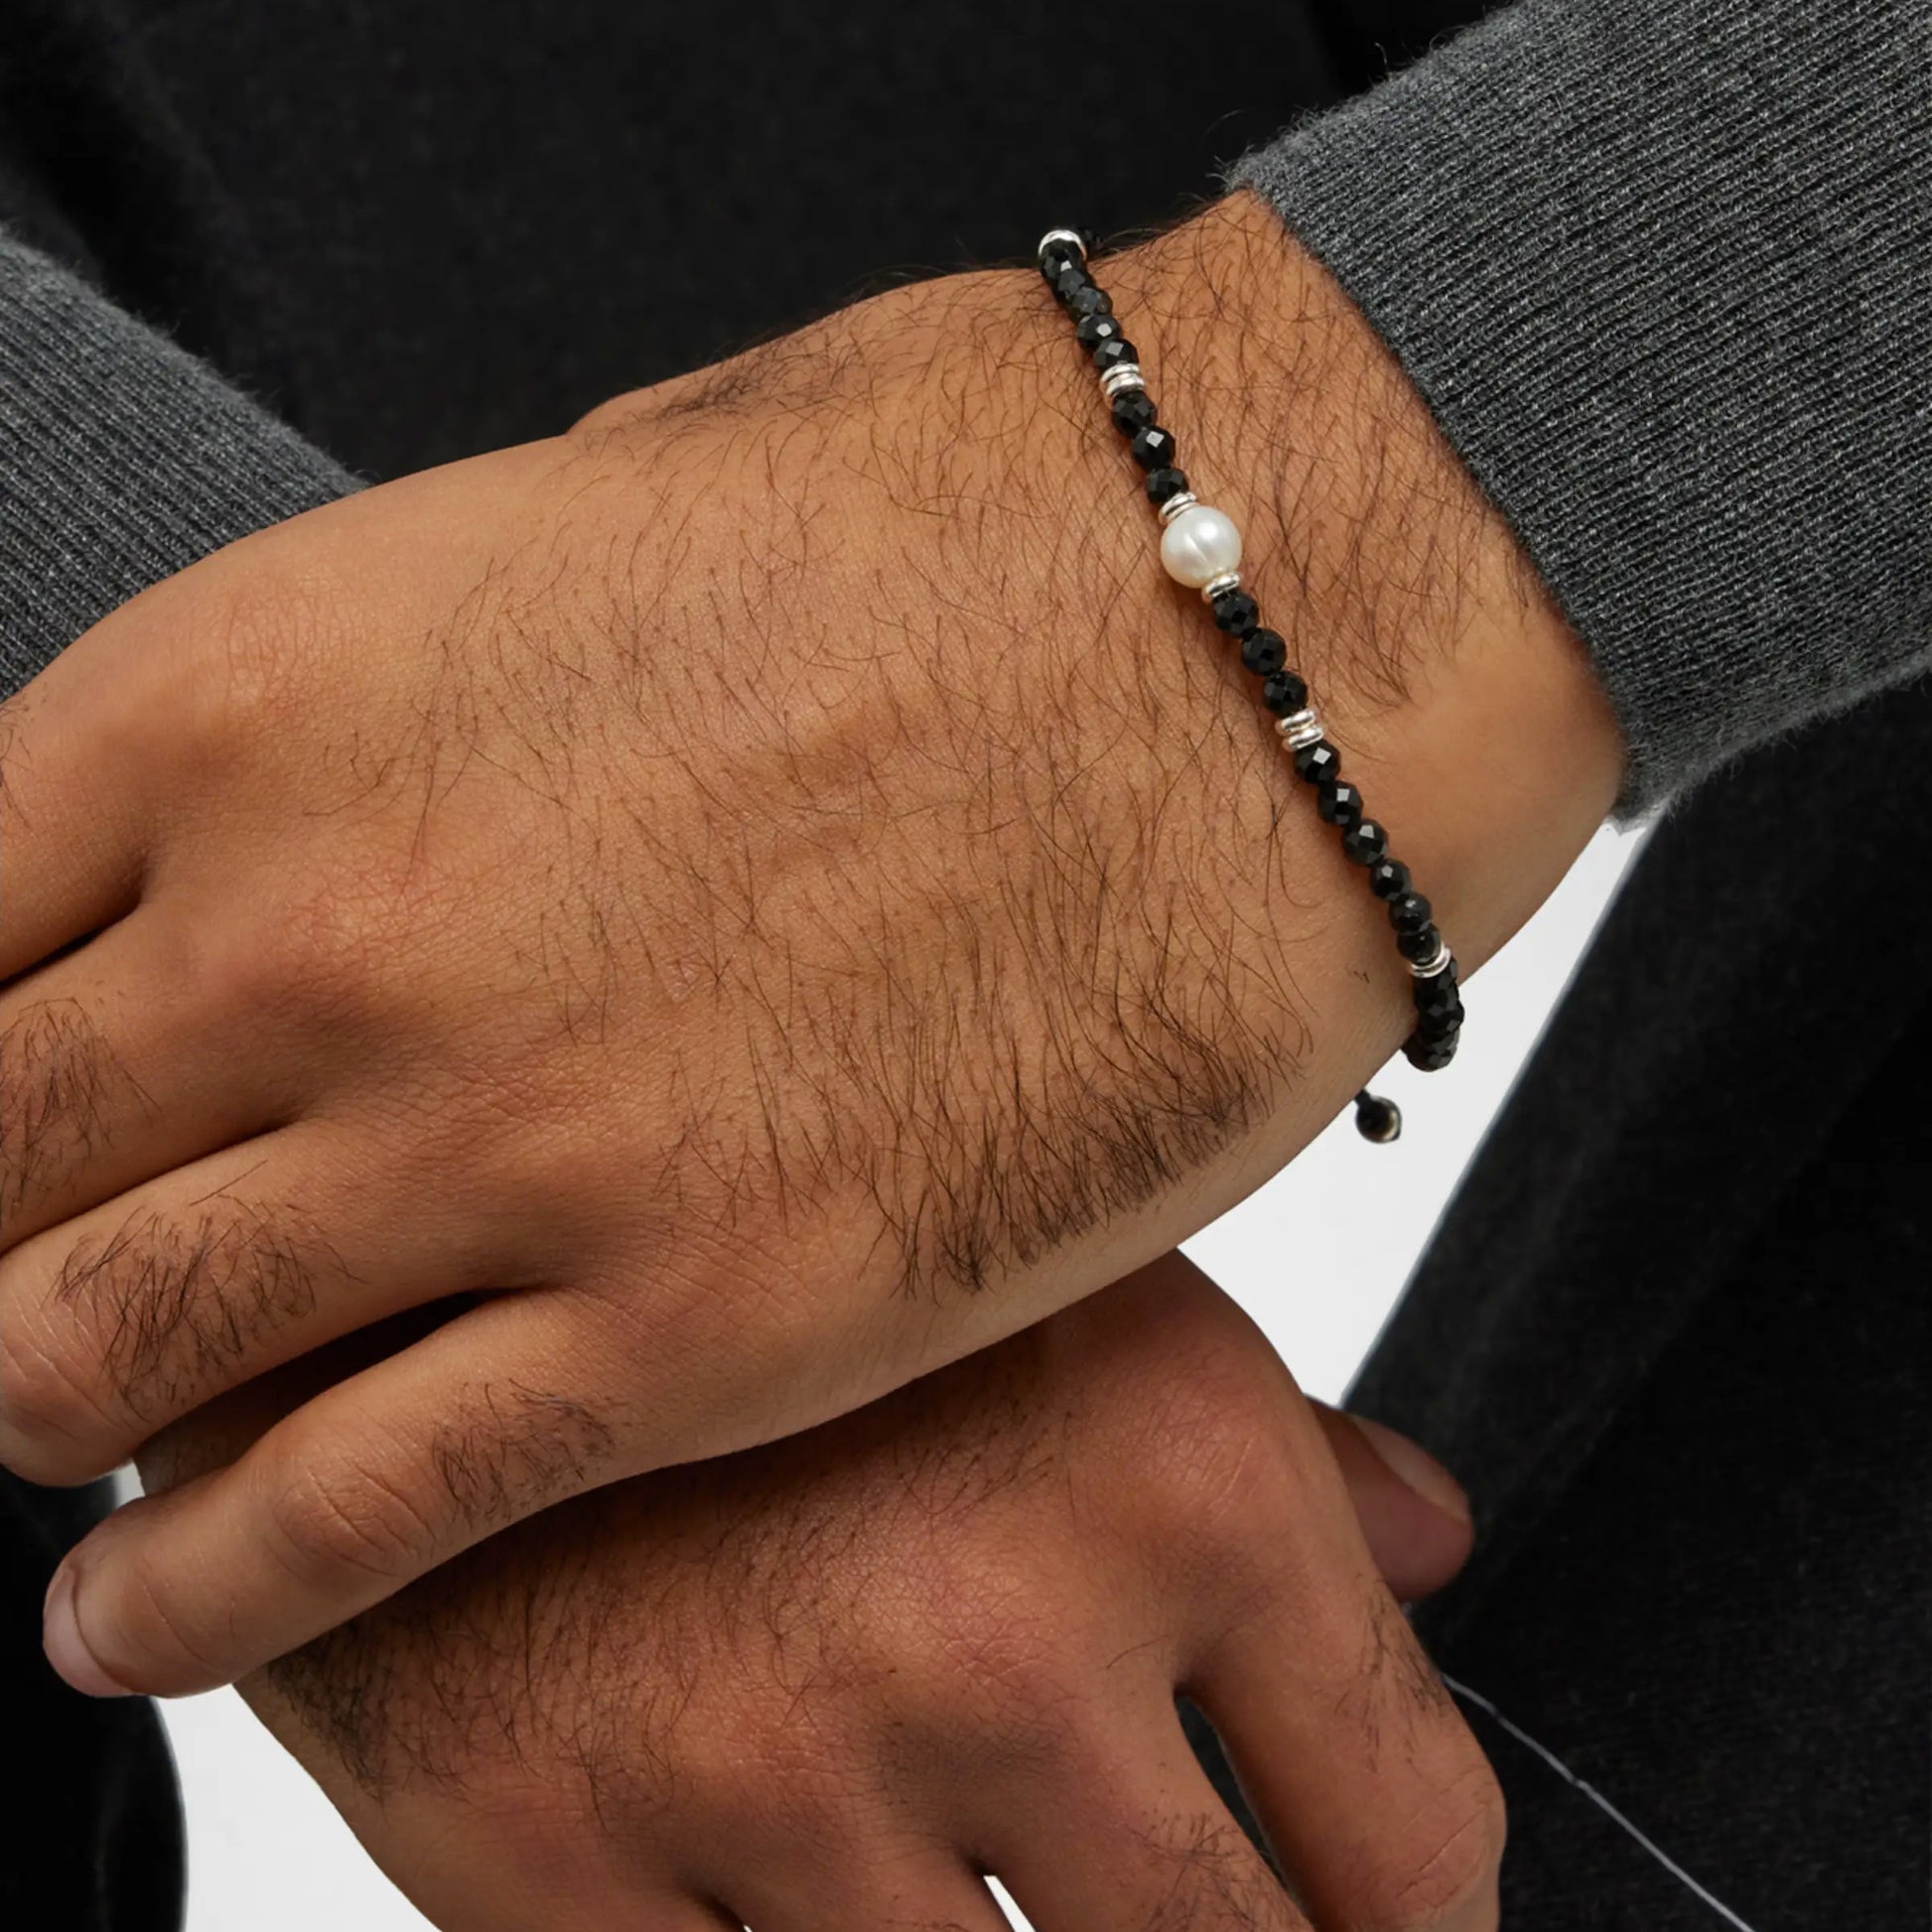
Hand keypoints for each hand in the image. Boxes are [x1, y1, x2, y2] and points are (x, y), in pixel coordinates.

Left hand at [1, 193, 1619, 1693]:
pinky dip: (196, 1595)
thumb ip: (369, 708)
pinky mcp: (696, 1323)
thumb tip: (273, 814)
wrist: (1248, 631)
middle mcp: (322, 935)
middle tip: (21, 1284)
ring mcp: (501, 1146)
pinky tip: (149, 1615)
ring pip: (91, 1364)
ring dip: (57, 1408)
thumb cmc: (937, 533)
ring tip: (84, 1434)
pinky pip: (336, 1522)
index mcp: (252, 698)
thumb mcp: (559, 536)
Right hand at [145, 1255, 1500, 1931]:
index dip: (1421, 1923)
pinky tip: (809, 1895)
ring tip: (1002, 1894)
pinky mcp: (549, 1858)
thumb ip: (1270, 1438)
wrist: (399, 1217)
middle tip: (1210, 1924)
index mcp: (1174, 1471)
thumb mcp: (1056, 1272)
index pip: (1411, 1833)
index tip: (1379, 1926)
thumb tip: (1432, 1547)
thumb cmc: (773, 1232)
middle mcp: (1001, 1634)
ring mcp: (768, 1768)